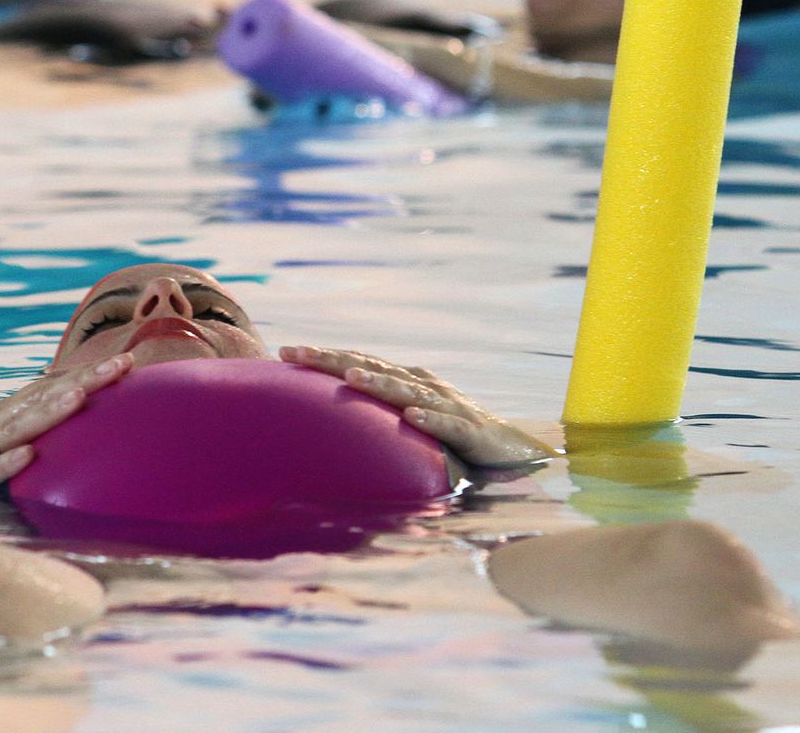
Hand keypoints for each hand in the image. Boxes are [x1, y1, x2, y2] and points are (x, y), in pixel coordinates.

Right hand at [0, 354, 133, 489]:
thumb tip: (90, 411)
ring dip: (48, 412)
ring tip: (78, 398)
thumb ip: (44, 424)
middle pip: (44, 397)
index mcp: (12, 410)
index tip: (128, 361)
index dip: (89, 373)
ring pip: (18, 427)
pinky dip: (6, 463)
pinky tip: (28, 456)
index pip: (54, 385)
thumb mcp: (11, 436)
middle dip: (83, 380)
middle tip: (120, 365)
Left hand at [278, 345, 555, 469]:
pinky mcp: (471, 432)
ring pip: (408, 391)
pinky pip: (448, 424)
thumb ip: (374, 419)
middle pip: (374, 368)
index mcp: (406, 380)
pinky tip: (412, 415)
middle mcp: (424, 385)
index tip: (286, 351)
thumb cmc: (452, 435)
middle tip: (296, 352)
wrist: (513, 448)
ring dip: (380, 383)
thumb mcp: (407, 422)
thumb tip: (324, 424)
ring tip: (350, 376)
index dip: (325, 356)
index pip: (360, 361)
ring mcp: (448, 405)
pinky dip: (431, 417)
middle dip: (334, 360)